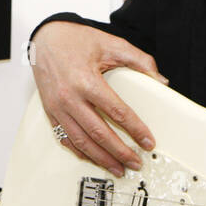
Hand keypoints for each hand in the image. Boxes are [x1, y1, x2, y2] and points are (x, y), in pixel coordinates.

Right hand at [29, 21, 167, 177]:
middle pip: (99, 133)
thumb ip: (139, 61)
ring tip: (118, 167)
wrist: (46, 38)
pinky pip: (65, 138)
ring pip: (82, 141)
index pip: (116, 112)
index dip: (135, 129)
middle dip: (120, 151)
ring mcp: (58, 107)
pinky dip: (80, 152)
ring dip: (102, 158)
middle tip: (135, 161)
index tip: (147, 141)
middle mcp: (70, 97)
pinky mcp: (50, 112)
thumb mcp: (111, 43)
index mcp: (86, 80)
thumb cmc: (76, 40)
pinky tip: (93, 157)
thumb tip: (160, 80)